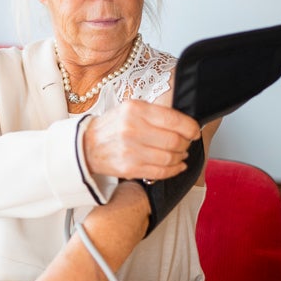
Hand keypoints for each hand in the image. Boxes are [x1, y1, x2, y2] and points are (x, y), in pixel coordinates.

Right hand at [82, 99, 200, 180]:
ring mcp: (131, 150)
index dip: (191, 127)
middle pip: (174, 140)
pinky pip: (161, 172)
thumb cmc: (112, 126)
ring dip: (180, 157)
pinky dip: (174, 170)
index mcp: (135, 109)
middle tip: (186, 143)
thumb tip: (185, 124)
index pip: (174, 119)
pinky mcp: (130, 168)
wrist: (86, 146)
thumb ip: (156, 113)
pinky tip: (176, 165)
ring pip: (170, 157)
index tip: (194, 131)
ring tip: (180, 154)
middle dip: (186, 143)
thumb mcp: (131, 109)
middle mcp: (132, 129)